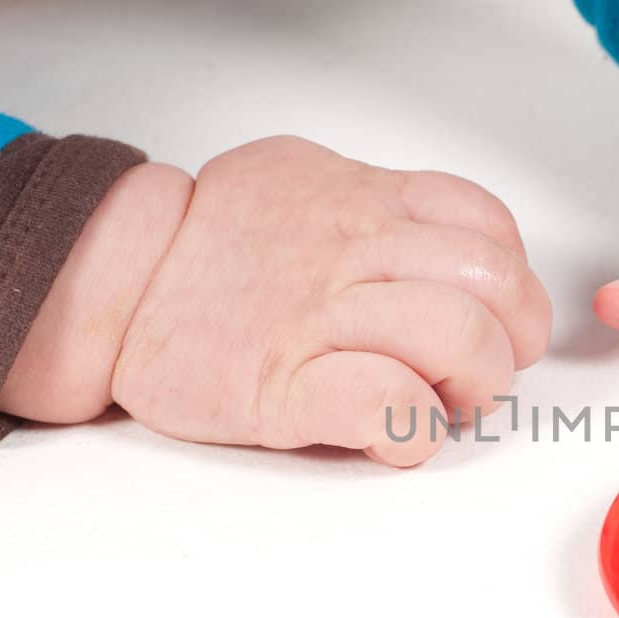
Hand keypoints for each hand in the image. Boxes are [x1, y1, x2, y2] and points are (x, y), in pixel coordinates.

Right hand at [3, 136, 551, 464]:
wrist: (107, 280)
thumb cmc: (209, 248)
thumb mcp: (299, 181)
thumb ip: (379, 204)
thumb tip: (445, 243)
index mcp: (363, 198)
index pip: (486, 225)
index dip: (511, 283)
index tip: (495, 319)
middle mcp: (352, 248)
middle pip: (492, 283)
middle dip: (508, 342)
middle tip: (474, 375)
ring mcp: (321, 317)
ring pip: (458, 336)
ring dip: (471, 388)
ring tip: (436, 406)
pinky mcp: (286, 388)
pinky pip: (391, 406)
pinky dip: (413, 432)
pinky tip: (393, 437)